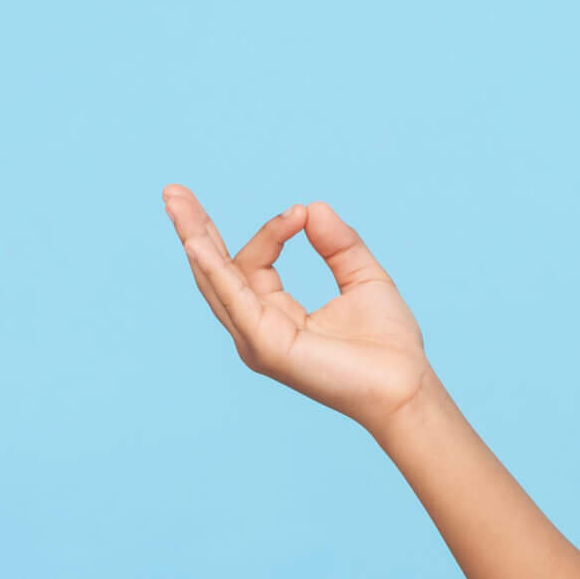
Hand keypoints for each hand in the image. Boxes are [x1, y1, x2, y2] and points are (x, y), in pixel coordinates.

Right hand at [164, 187, 436, 432]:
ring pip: (216, 281)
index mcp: (275, 315)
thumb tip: (314, 207)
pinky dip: (216, 271)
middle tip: (173, 191)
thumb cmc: (388, 345)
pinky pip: (235, 301)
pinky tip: (197, 244)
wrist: (407, 387)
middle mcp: (257, 329)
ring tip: (175, 201)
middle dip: (195, 229)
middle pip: (216, 271)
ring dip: (195, 239)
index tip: (302, 213)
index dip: (273, 232)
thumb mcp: (364, 279)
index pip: (253, 264)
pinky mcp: (266, 347)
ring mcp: (257, 340)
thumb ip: (339, 244)